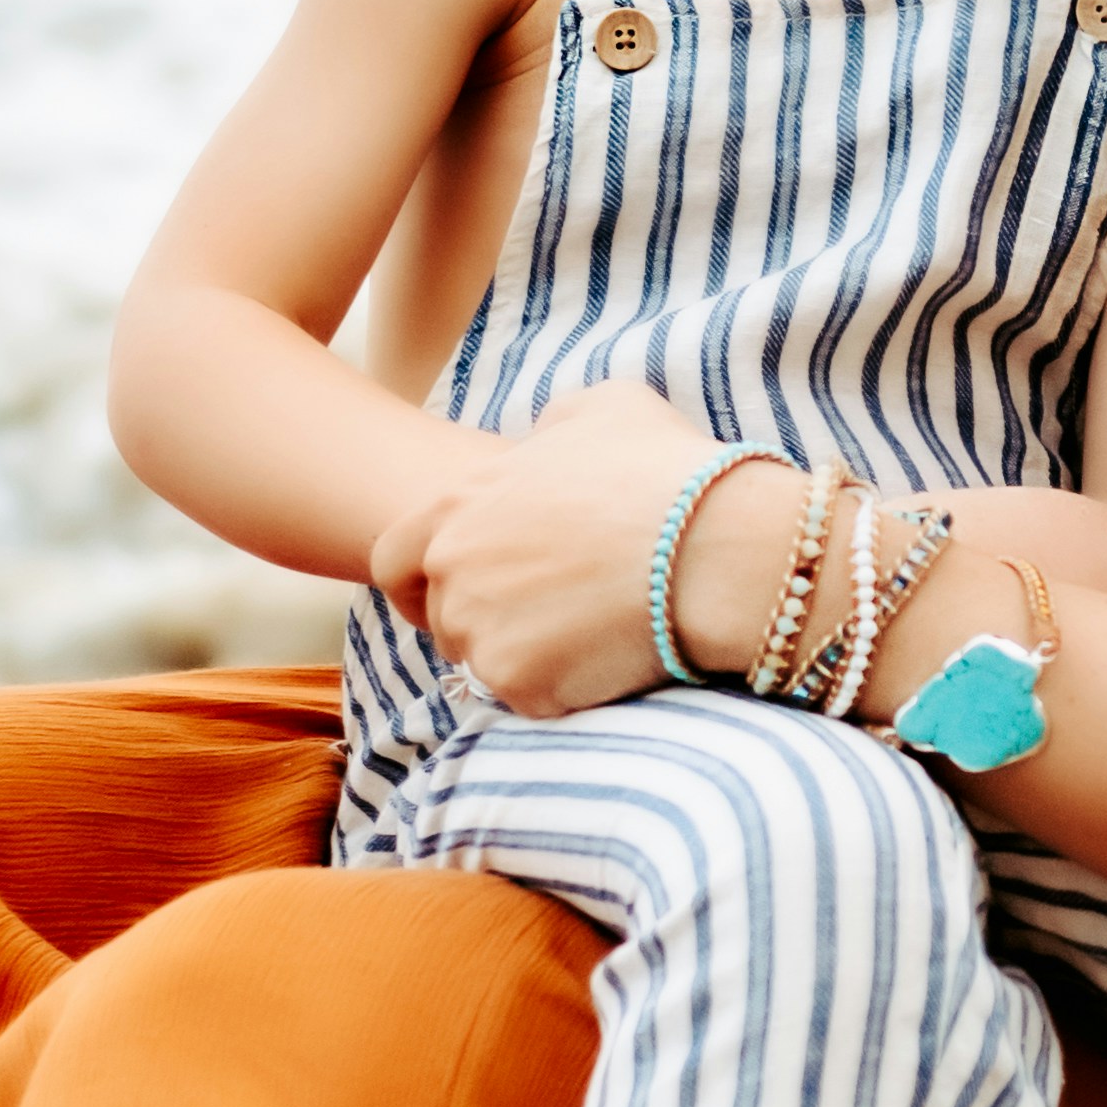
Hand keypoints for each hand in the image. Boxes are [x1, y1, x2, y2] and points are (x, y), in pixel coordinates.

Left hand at [397, 380, 775, 715]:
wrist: (713, 548)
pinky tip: (610, 655)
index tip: (450, 594)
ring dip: (525, 653)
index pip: (392, 558)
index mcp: (457, 505)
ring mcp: (482, 632)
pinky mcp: (520, 684)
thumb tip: (544, 444)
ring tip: (591, 630)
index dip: (417, 581)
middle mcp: (454, 571)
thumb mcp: (602, 409)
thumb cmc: (665, 473)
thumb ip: (549, 428)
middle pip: (442, 618)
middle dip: (484, 620)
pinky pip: (530, 697)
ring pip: (484, 662)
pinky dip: (564, 686)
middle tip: (549, 615)